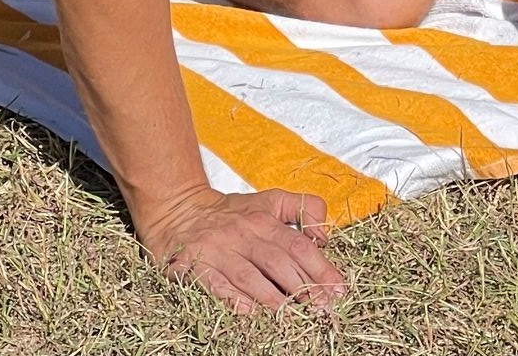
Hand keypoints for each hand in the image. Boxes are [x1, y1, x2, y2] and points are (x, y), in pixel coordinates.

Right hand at [139, 186, 346, 314]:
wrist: (180, 208)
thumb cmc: (232, 212)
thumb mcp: (270, 201)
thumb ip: (302, 208)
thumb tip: (324, 234)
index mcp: (264, 219)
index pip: (298, 245)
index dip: (319, 267)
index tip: (337, 288)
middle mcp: (243, 233)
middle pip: (277, 261)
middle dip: (302, 286)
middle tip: (321, 307)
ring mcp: (218, 249)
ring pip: (249, 275)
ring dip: (271, 297)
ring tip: (291, 316)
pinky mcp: (194, 264)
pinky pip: (214, 283)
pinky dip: (231, 298)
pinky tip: (247, 312)